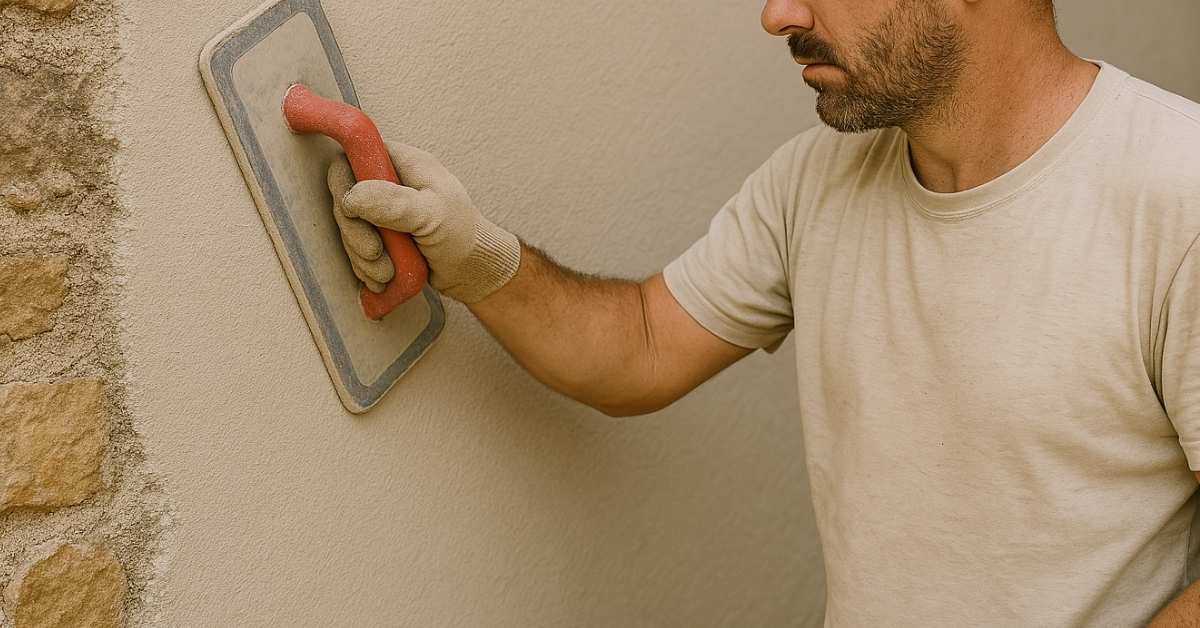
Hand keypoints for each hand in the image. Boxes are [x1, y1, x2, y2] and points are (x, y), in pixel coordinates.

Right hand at [326, 143, 520, 303]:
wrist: (473, 269)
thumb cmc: (462, 235)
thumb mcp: (432, 213)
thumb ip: (393, 202)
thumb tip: (351, 197)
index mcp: (403, 164)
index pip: (354, 157)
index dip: (344, 182)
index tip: (354, 212)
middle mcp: (389, 183)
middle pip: (345, 199)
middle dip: (356, 233)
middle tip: (375, 254)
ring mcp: (384, 212)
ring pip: (350, 230)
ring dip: (363, 258)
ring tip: (387, 272)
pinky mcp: (382, 238)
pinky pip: (358, 250)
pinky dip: (366, 268)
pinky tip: (383, 279)